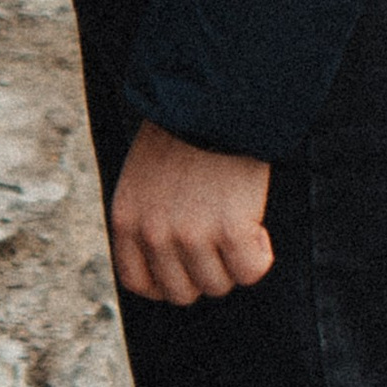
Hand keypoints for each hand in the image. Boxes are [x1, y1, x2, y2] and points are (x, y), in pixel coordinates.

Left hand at [109, 122, 273, 307]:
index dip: (167, 280)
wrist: (214, 94)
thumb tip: (172, 262)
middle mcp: (154, 233)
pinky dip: (259, 254)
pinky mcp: (230, 230)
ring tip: (237, 220)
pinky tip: (256, 225)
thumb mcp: (145, 174)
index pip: (139, 283)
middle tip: (218, 238)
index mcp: (127, 218)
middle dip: (203, 271)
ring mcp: (191, 235)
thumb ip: (149, 216)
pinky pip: (251, 270)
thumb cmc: (185, 128)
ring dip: (232, 260)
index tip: (188, 264)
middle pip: (182, 292)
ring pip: (218, 284)